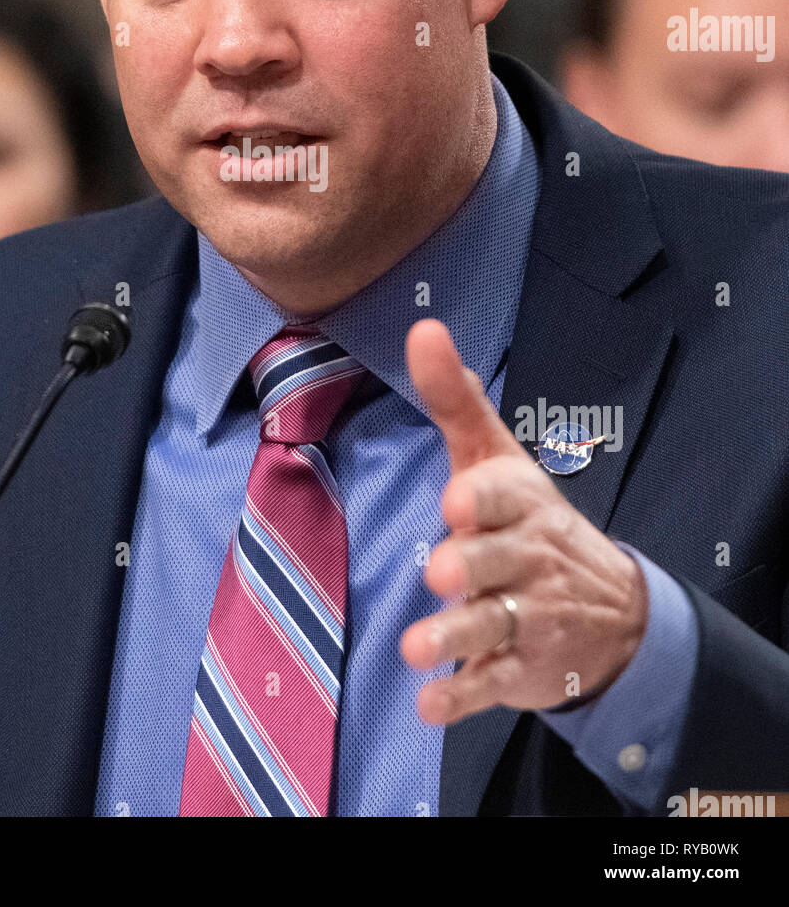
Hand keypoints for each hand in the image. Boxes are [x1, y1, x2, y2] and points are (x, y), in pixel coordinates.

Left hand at [399, 319, 647, 724]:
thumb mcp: (495, 457)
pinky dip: (461, 697)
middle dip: (473, 566)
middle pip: (497, 563)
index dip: (483, 500)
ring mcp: (528, 618)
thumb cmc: (526, 518)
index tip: (457, 501)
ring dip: (456, 637)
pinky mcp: (519, 670)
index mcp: (521, 504)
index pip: (505, 497)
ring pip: (492, 627)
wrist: (613, 610)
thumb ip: (455, 399)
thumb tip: (421, 327)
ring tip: (417, 648)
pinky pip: (489, 686)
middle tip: (444, 572)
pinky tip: (430, 704)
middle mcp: (527, 560)